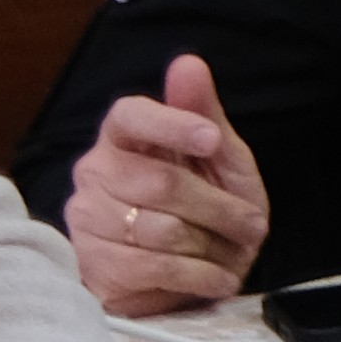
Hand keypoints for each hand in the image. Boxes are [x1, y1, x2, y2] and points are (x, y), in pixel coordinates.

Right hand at [69, 59, 274, 313]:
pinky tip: (218, 278)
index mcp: (123, 137)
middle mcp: (95, 172)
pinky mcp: (95, 265)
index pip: (130, 116)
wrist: (195, 272)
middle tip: (252, 224)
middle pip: (160, 183)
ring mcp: (88, 219)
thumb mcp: (221, 158)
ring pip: (160, 230)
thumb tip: (188, 63)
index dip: (171, 125)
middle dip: (219, 208)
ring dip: (212, 245)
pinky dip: (199, 276)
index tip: (212, 139)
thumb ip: (202, 113)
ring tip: (231, 251)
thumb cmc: (208, 203)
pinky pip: (154, 268)